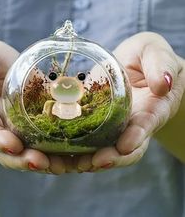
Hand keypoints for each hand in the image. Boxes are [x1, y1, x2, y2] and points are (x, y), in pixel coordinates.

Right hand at [0, 41, 75, 174]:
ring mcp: (21, 130)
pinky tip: (79, 152)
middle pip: (11, 153)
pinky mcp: (39, 126)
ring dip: (49, 162)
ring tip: (67, 165)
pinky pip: (49, 141)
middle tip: (45, 163)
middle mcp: (2, 129)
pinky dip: (62, 150)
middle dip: (27, 161)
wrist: (3, 71)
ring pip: (32, 152)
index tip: (13, 146)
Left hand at [76, 32, 184, 171]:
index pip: (144, 127)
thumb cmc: (148, 58)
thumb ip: (161, 65)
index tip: (124, 146)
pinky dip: (71, 147)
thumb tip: (163, 84)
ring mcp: (110, 124)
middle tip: (90, 163)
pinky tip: (55, 152)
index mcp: (149, 110)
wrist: (133, 64)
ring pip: (100, 148)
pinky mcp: (93, 119)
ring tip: (68, 164)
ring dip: (85, 159)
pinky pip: (83, 136)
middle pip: (122, 149)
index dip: (136, 138)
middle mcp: (130, 123)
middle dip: (108, 158)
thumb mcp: (156, 54)